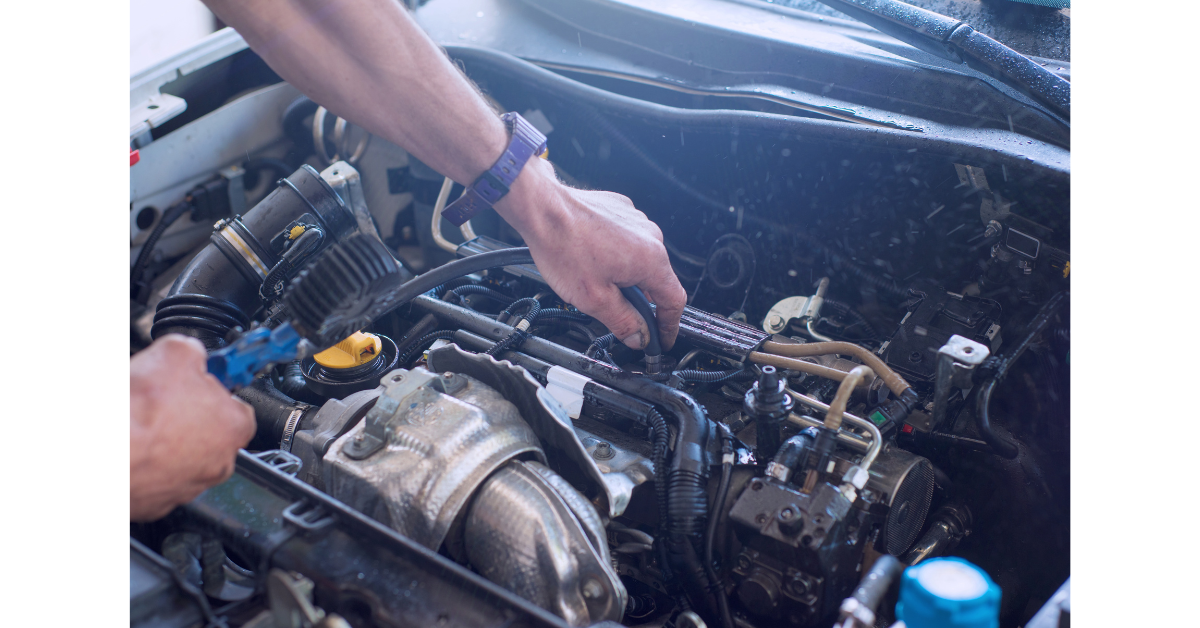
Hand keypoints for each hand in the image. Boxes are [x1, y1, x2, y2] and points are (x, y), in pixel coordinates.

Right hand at [130, 335, 255, 520]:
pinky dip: (143, 462)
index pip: (237, 406)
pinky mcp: (155, 503)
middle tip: (162, 401)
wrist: (96, 453)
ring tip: (139, 423)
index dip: (214, 390)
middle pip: (209, 432)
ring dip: (164, 440)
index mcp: (234, 427)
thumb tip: (191, 352)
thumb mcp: (175, 352)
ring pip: (181, 457)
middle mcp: (218, 463)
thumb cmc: (138, 412)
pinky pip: (154, 477)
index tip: (199, 382)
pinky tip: (129, 446)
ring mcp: (186, 486)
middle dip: (187, 416)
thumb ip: (193, 352)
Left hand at [496, 158, 686, 350]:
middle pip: (658, 280)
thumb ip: (623, 322)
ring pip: (641, 259)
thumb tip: (639, 336)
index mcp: (651, 259)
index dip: (669, 326)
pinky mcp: (622, 211)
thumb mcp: (595, 299)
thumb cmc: (564, 247)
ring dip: (628, 276)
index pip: (674, 301)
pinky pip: (628, 241)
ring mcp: (637, 220)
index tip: (662, 339)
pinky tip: (594, 260)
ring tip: (598, 282)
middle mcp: (650, 236)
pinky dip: (617, 255)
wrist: (543, 210)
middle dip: (642, 302)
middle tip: (620, 316)